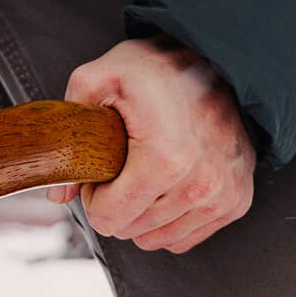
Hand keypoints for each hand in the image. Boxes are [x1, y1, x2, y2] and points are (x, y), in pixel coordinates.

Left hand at [50, 37, 254, 253]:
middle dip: (117, 202)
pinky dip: (170, 217)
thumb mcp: (99, 79)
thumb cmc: (159, 67)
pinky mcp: (237, 200)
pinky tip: (168, 183)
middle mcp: (200, 184)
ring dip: (143, 212)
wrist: (216, 57)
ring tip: (146, 170)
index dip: (94, 195)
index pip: (109, 219)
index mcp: (164, 158)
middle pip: (131, 230)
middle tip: (123, 163)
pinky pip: (186, 236)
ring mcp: (223, 195)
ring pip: (158, 239)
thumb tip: (59, 191)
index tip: (102, 168)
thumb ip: (70, 131)